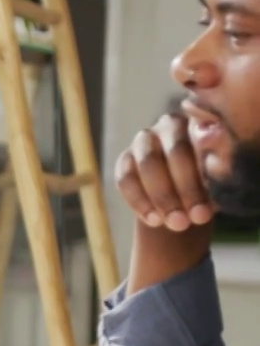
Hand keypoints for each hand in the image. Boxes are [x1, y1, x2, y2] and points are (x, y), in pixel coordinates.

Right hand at [115, 113, 215, 231]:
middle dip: (185, 189)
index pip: (202, 143)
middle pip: (174, 152)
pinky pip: (126, 178)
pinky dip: (139, 201)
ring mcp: (143, 140)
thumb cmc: (211, 184)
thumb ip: (219, 169)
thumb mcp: (221, 179)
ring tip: (176, 224)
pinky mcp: (125, 159)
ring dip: (162, 196)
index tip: (206, 210)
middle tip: (194, 220)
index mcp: (200, 122)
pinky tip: (154, 220)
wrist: (187, 198)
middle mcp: (169, 124)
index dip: (204, 177)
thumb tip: (218, 166)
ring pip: (147, 164)